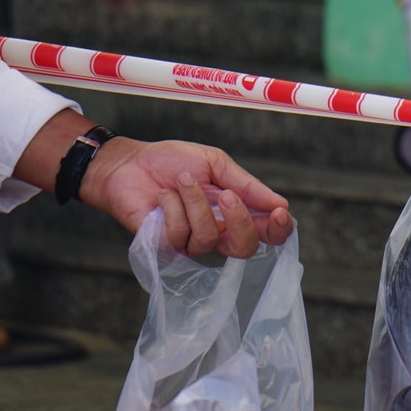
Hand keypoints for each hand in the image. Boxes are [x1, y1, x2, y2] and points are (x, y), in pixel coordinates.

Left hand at [84, 136, 292, 257]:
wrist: (130, 163)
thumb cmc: (171, 162)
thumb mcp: (215, 164)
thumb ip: (246, 185)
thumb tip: (279, 203)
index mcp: (234, 211)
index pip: (266, 233)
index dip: (279, 230)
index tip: (280, 212)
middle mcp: (217, 232)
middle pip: (245, 248)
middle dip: (239, 220)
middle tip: (226, 194)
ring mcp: (191, 243)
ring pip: (208, 236)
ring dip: (195, 201)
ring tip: (181, 180)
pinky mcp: (166, 247)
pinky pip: (180, 233)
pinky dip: (173, 206)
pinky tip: (163, 196)